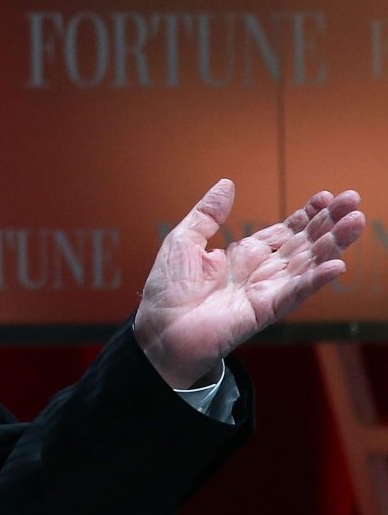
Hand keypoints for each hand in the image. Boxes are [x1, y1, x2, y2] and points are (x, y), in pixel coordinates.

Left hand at [134, 179, 363, 387]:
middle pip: (304, 243)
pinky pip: (295, 293)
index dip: (307, 215)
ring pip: (307, 264)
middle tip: (353, 199)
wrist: (158, 330)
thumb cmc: (167, 291)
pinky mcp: (264, 310)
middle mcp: (261, 271)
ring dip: (332, 244)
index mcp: (244, 254)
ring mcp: (266, 291)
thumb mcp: (184, 240)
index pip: (285, 231)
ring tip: (355, 222)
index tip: (325, 196)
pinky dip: (315, 280)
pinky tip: (336, 265)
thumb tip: (227, 184)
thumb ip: (208, 214)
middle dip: (329, 222)